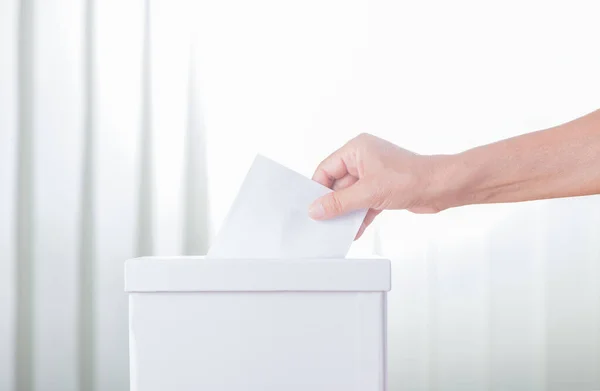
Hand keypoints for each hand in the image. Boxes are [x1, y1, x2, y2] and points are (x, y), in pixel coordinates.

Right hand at [308, 133, 450, 238]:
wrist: (441, 187)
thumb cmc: (412, 178)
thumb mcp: (368, 192)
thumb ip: (339, 202)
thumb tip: (316, 209)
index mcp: (357, 149)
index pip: (326, 168)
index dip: (318, 189)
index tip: (312, 207)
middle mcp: (364, 159)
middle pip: (338, 184)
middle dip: (334, 204)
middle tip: (324, 222)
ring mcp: (374, 174)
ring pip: (351, 196)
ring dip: (347, 212)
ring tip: (338, 229)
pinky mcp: (382, 188)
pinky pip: (363, 203)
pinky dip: (359, 216)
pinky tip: (354, 230)